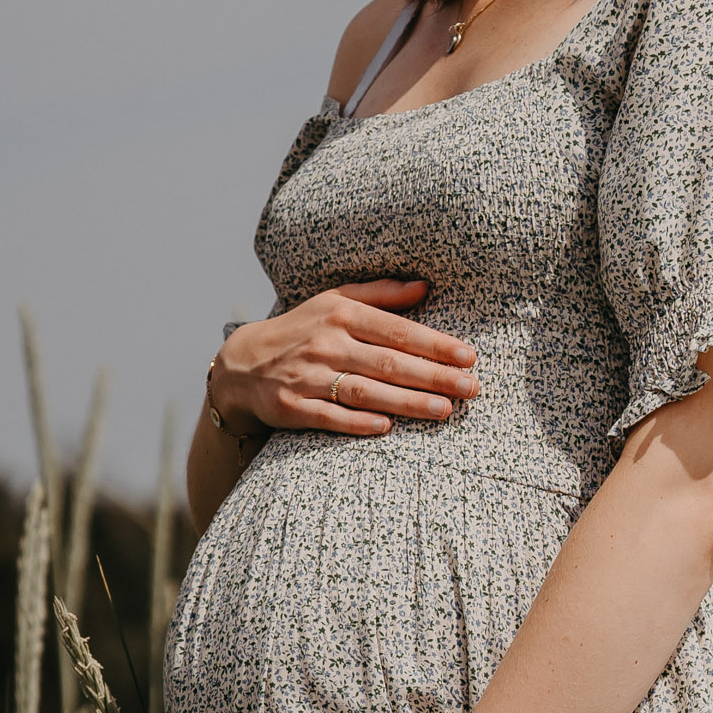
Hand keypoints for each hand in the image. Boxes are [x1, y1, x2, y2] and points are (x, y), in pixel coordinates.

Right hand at [211, 280, 480, 437]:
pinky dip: (357, 422)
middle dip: (433, 376)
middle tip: (470, 388)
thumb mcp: (334, 301)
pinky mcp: (291, 406)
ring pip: (365, 391)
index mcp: (341, 314)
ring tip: (444, 410)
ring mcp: (307, 376)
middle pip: (388, 363)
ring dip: (407, 402)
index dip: (434, 344)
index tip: (468, 357)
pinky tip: (387, 427)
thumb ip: (381, 294)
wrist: (242, 364)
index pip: (396, 330)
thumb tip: (425, 286)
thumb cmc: (302, 331)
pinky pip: (329, 416)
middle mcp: (326, 343)